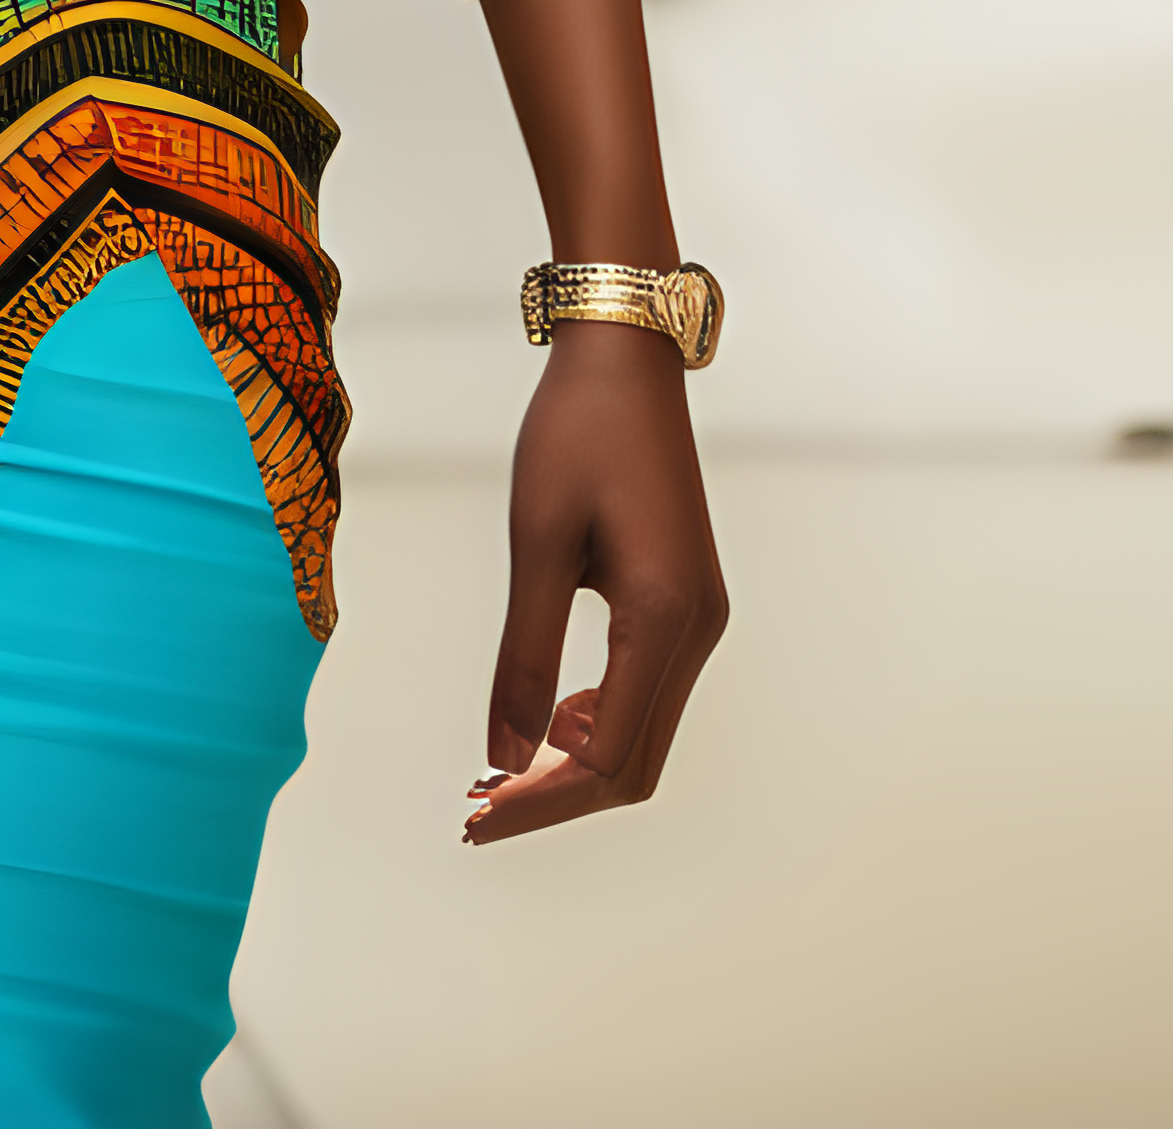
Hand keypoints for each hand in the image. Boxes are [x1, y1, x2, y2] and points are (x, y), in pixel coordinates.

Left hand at [462, 325, 724, 841]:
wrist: (625, 357)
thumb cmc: (574, 434)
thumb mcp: (536, 543)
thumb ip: (522, 655)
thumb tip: (502, 758)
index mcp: (663, 618)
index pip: (606, 760)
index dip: (540, 800)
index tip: (473, 815)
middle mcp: (697, 629)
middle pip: (633, 764)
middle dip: (555, 797)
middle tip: (475, 807)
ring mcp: (698, 616)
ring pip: (643, 733)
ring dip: (574, 764)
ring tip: (499, 769)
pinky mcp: (685, 600)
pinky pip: (646, 690)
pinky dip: (595, 720)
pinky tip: (546, 715)